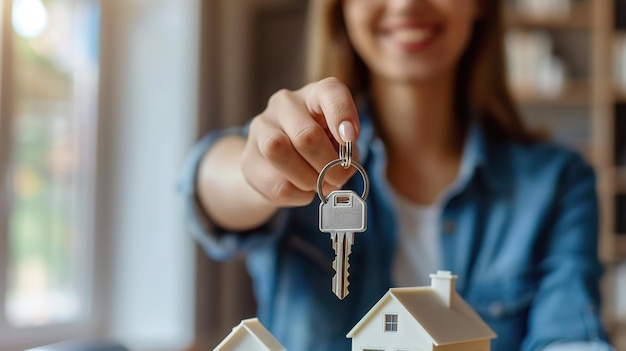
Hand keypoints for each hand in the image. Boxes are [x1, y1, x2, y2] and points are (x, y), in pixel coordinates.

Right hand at [242, 77, 360, 207]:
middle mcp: (285, 103)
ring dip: (309, 179)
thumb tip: (343, 169)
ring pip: (280, 153)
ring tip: (319, 184)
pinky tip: (303, 190)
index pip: (329, 92)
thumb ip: (347, 152)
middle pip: (306, 134)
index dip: (343, 114)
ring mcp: (261, 128)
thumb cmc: (321, 149)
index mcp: (314, 95)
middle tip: (339, 177)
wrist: (280, 166)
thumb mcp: (340, 144)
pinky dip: (298, 194)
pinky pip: (275, 183)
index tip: (351, 138)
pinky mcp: (248, 159)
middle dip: (329, 165)